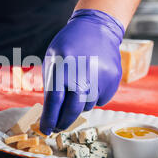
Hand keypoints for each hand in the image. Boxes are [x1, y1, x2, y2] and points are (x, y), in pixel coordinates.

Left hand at [40, 9, 124, 134]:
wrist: (98, 27)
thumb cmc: (69, 44)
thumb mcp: (52, 59)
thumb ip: (51, 83)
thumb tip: (50, 112)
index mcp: (63, 68)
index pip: (54, 102)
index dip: (49, 119)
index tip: (45, 130)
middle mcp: (83, 74)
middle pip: (72, 110)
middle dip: (63, 122)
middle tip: (57, 127)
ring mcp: (100, 77)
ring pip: (87, 106)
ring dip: (79, 104)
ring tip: (77, 88)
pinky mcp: (113, 80)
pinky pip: (101, 100)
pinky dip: (93, 97)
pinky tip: (91, 81)